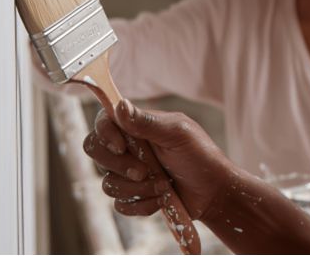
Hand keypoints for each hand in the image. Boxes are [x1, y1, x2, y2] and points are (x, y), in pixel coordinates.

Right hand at [84, 100, 231, 219]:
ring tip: (164, 185)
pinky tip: (161, 199)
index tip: (121, 146)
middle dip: (120, 166)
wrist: (214, 192)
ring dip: (138, 189)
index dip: (104, 134)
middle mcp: (128, 148)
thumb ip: (148, 122)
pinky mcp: (132, 197)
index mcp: (137, 127)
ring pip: (107, 183)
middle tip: (146, 171)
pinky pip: (119, 205)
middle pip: (95, 152)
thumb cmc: (200, 156)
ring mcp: (127, 174)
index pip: (103, 123)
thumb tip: (120, 105)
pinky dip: (142, 204)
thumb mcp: (178, 134)